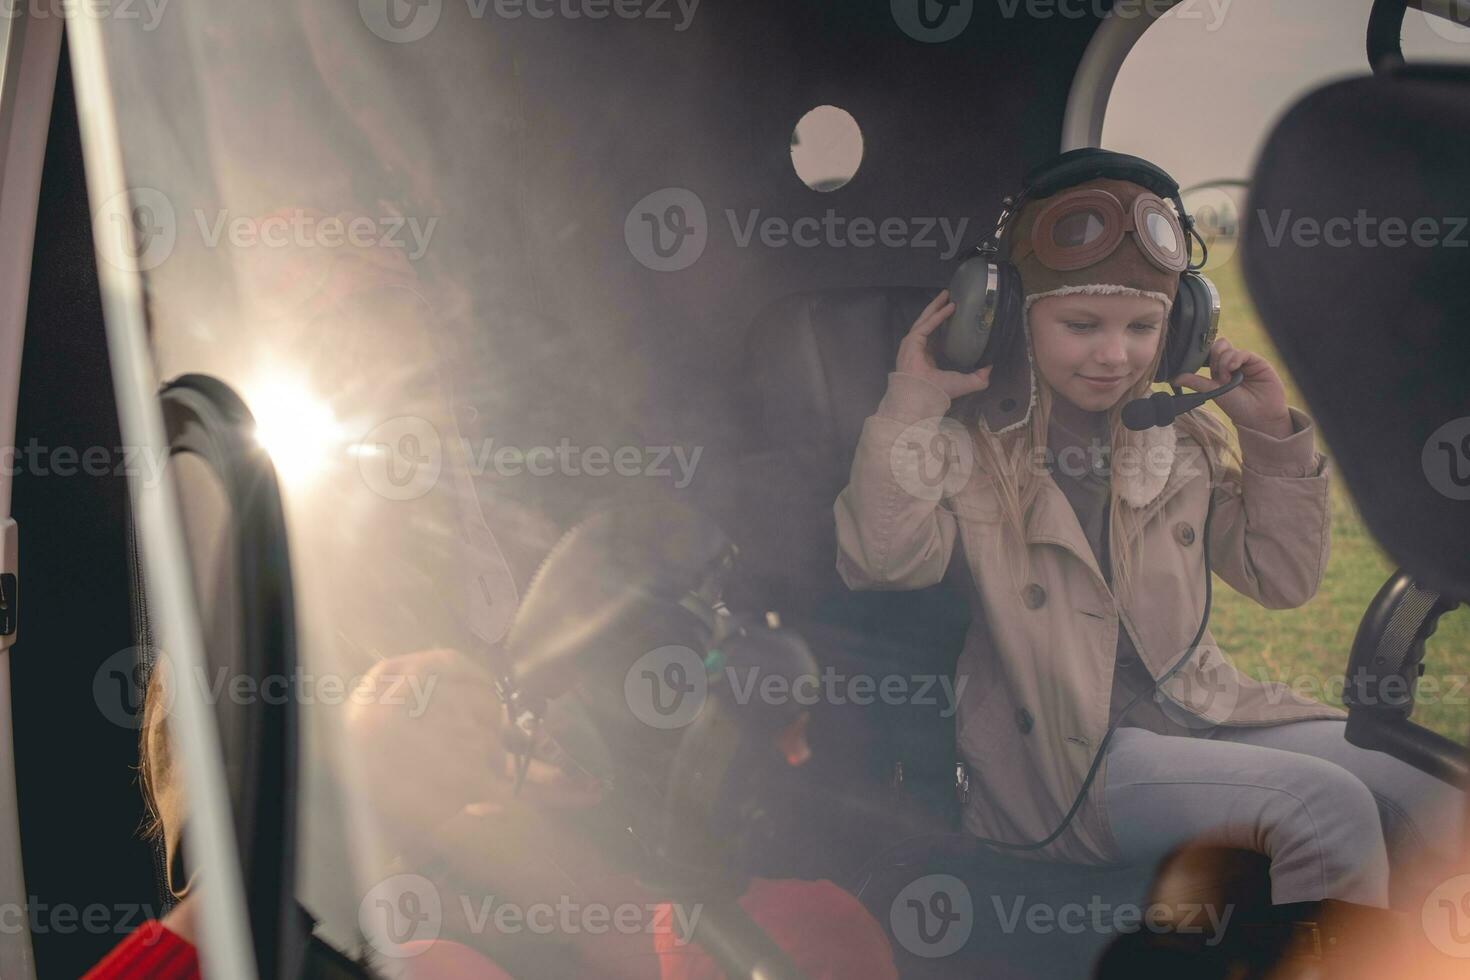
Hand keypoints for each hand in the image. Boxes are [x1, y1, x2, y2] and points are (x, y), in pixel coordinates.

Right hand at [895, 289, 993, 398]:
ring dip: (936, 306)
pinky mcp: (912, 340)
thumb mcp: (966, 382)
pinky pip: (927, 324)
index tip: (954, 313)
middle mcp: (919, 348)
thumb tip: (990, 366)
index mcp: (928, 358)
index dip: (943, 324)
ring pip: (925, 319)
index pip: (935, 336)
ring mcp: (913, 343)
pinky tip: (950, 307)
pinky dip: (938, 315)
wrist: (925, 396)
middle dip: (938, 309)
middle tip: (949, 296)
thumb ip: (979, 376)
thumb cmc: (940, 391)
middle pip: (929, 322)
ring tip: (946, 293)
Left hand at [1171, 337, 1291, 436]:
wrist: (1260, 416)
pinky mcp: (1257, 362)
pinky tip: (1233, 368)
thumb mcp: (1212, 392)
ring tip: (1227, 378)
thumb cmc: (1237, 407)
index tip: (1196, 362)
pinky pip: (1242, 352)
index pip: (1207, 354)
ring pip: (1227, 348)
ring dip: (1223, 361)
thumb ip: (1195, 383)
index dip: (1202, 355)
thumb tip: (1174, 378)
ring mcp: (1243, 362)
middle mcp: (1230, 364)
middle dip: (1212, 358)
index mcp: (1218, 370)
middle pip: (1216, 346)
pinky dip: (1234, 358)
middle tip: (1217, 375)